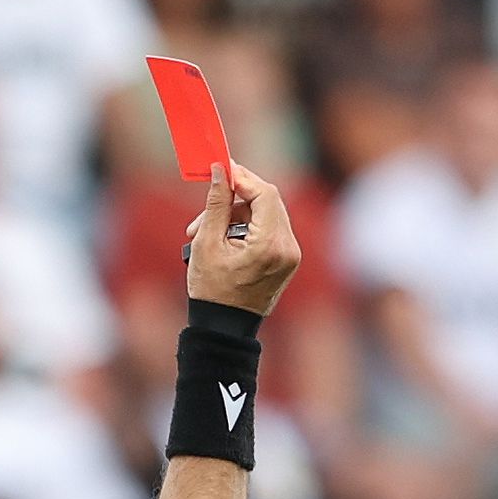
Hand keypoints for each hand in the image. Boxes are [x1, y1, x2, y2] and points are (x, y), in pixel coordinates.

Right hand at [186, 152, 303, 318]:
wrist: (224, 328)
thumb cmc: (211, 290)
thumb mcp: (206, 242)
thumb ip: (216, 202)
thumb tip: (220, 170)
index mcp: (269, 244)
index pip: (264, 193)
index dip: (242, 177)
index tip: (220, 170)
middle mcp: (288, 248)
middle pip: (268, 200)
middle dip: (236, 196)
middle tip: (209, 202)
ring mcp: (291, 255)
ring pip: (267, 213)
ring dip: (238, 213)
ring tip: (206, 230)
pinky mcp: (288, 260)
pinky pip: (270, 229)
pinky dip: (248, 226)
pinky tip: (224, 238)